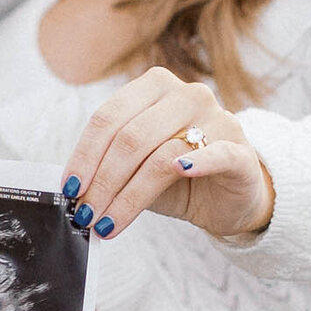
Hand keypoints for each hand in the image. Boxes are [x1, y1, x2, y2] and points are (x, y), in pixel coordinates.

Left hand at [59, 67, 273, 240]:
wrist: (227, 197)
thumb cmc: (177, 179)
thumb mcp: (136, 169)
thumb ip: (109, 168)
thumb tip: (73, 190)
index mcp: (155, 88)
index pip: (109, 117)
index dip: (85, 155)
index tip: (70, 188)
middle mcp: (187, 95)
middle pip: (131, 137)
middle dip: (103, 182)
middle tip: (85, 214)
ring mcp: (218, 119)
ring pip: (163, 154)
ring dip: (129, 195)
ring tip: (108, 222)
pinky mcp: (240, 151)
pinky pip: (217, 154)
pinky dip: (198, 163)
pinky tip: (180, 172)